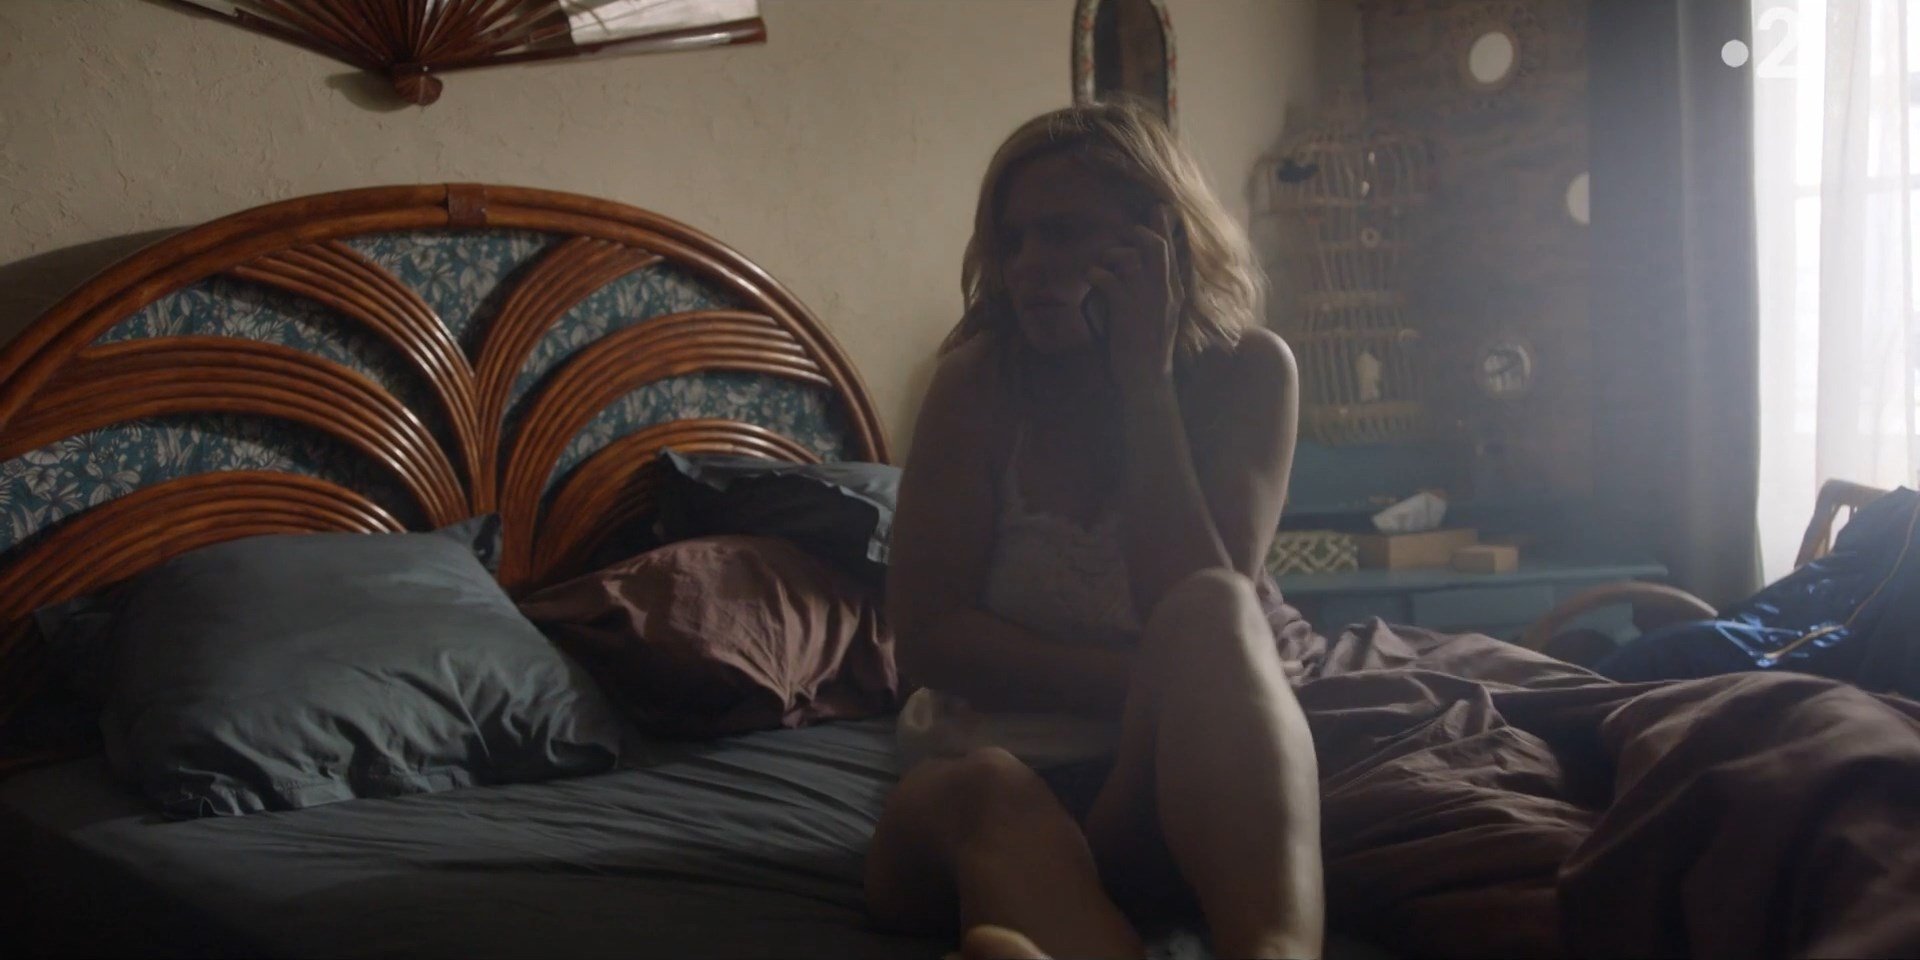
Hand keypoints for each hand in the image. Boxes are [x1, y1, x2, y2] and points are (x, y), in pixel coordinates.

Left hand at [1086, 205, 1183, 392]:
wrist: (1148, 378)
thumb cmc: (1150, 350)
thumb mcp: (1163, 316)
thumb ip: (1158, 292)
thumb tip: (1141, 271)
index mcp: (1174, 291)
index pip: (1171, 250)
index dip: (1162, 226)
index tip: (1157, 208)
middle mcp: (1163, 290)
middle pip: (1153, 245)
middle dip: (1135, 235)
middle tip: (1121, 240)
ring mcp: (1145, 298)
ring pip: (1128, 257)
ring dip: (1110, 255)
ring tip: (1101, 266)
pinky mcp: (1126, 309)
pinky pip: (1107, 278)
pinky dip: (1095, 273)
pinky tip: (1090, 278)